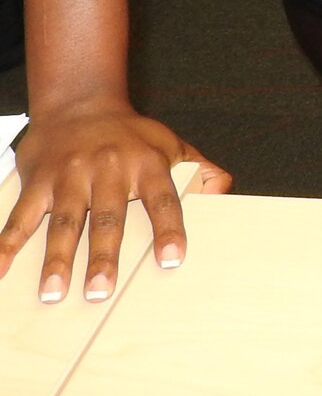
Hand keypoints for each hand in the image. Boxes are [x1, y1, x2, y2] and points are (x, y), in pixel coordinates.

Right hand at [0, 103, 230, 301]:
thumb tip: (224, 190)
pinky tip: (0, 269)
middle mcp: (108, 170)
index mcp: (146, 165)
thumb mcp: (172, 144)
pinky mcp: (38, 181)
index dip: (169, 229)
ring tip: (54, 292)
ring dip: (57, 258)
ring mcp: (70, 176)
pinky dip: (7, 243)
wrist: (80, 103)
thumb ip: (200, 169)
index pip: (162, 200)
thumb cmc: (130, 134)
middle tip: (101, 291)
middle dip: (103, 256)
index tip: (172, 258)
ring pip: (64, 221)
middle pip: (107, 218)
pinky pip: (20, 216)